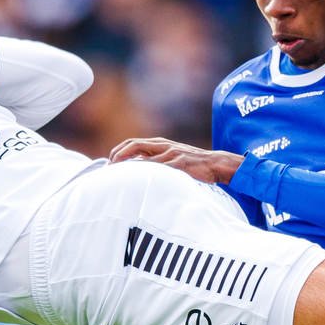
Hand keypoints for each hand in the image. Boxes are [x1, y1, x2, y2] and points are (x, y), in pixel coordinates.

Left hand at [108, 137, 242, 184]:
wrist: (215, 164)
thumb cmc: (192, 164)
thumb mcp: (171, 158)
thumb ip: (155, 161)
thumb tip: (137, 169)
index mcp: (160, 143)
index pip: (132, 143)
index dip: (118, 151)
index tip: (109, 163)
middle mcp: (163, 146)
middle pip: (134, 145)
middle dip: (119, 156)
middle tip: (109, 169)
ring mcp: (172, 153)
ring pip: (145, 157)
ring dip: (130, 166)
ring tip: (119, 177)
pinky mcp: (180, 163)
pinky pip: (161, 168)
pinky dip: (149, 173)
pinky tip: (140, 181)